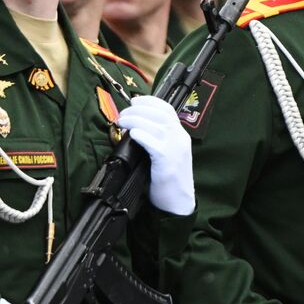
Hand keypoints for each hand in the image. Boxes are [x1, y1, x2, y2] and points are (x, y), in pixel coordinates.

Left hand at [115, 96, 194, 215]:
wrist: (178, 203)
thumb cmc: (168, 180)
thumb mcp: (166, 154)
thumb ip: (156, 139)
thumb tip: (135, 127)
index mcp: (180, 134)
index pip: (167, 109)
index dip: (149, 101)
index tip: (134, 100)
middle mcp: (180, 138)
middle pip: (159, 114)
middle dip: (138, 109)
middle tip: (123, 114)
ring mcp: (175, 148)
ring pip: (154, 125)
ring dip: (135, 120)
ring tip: (122, 122)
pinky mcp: (168, 161)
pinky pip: (153, 142)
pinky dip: (141, 135)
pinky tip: (132, 134)